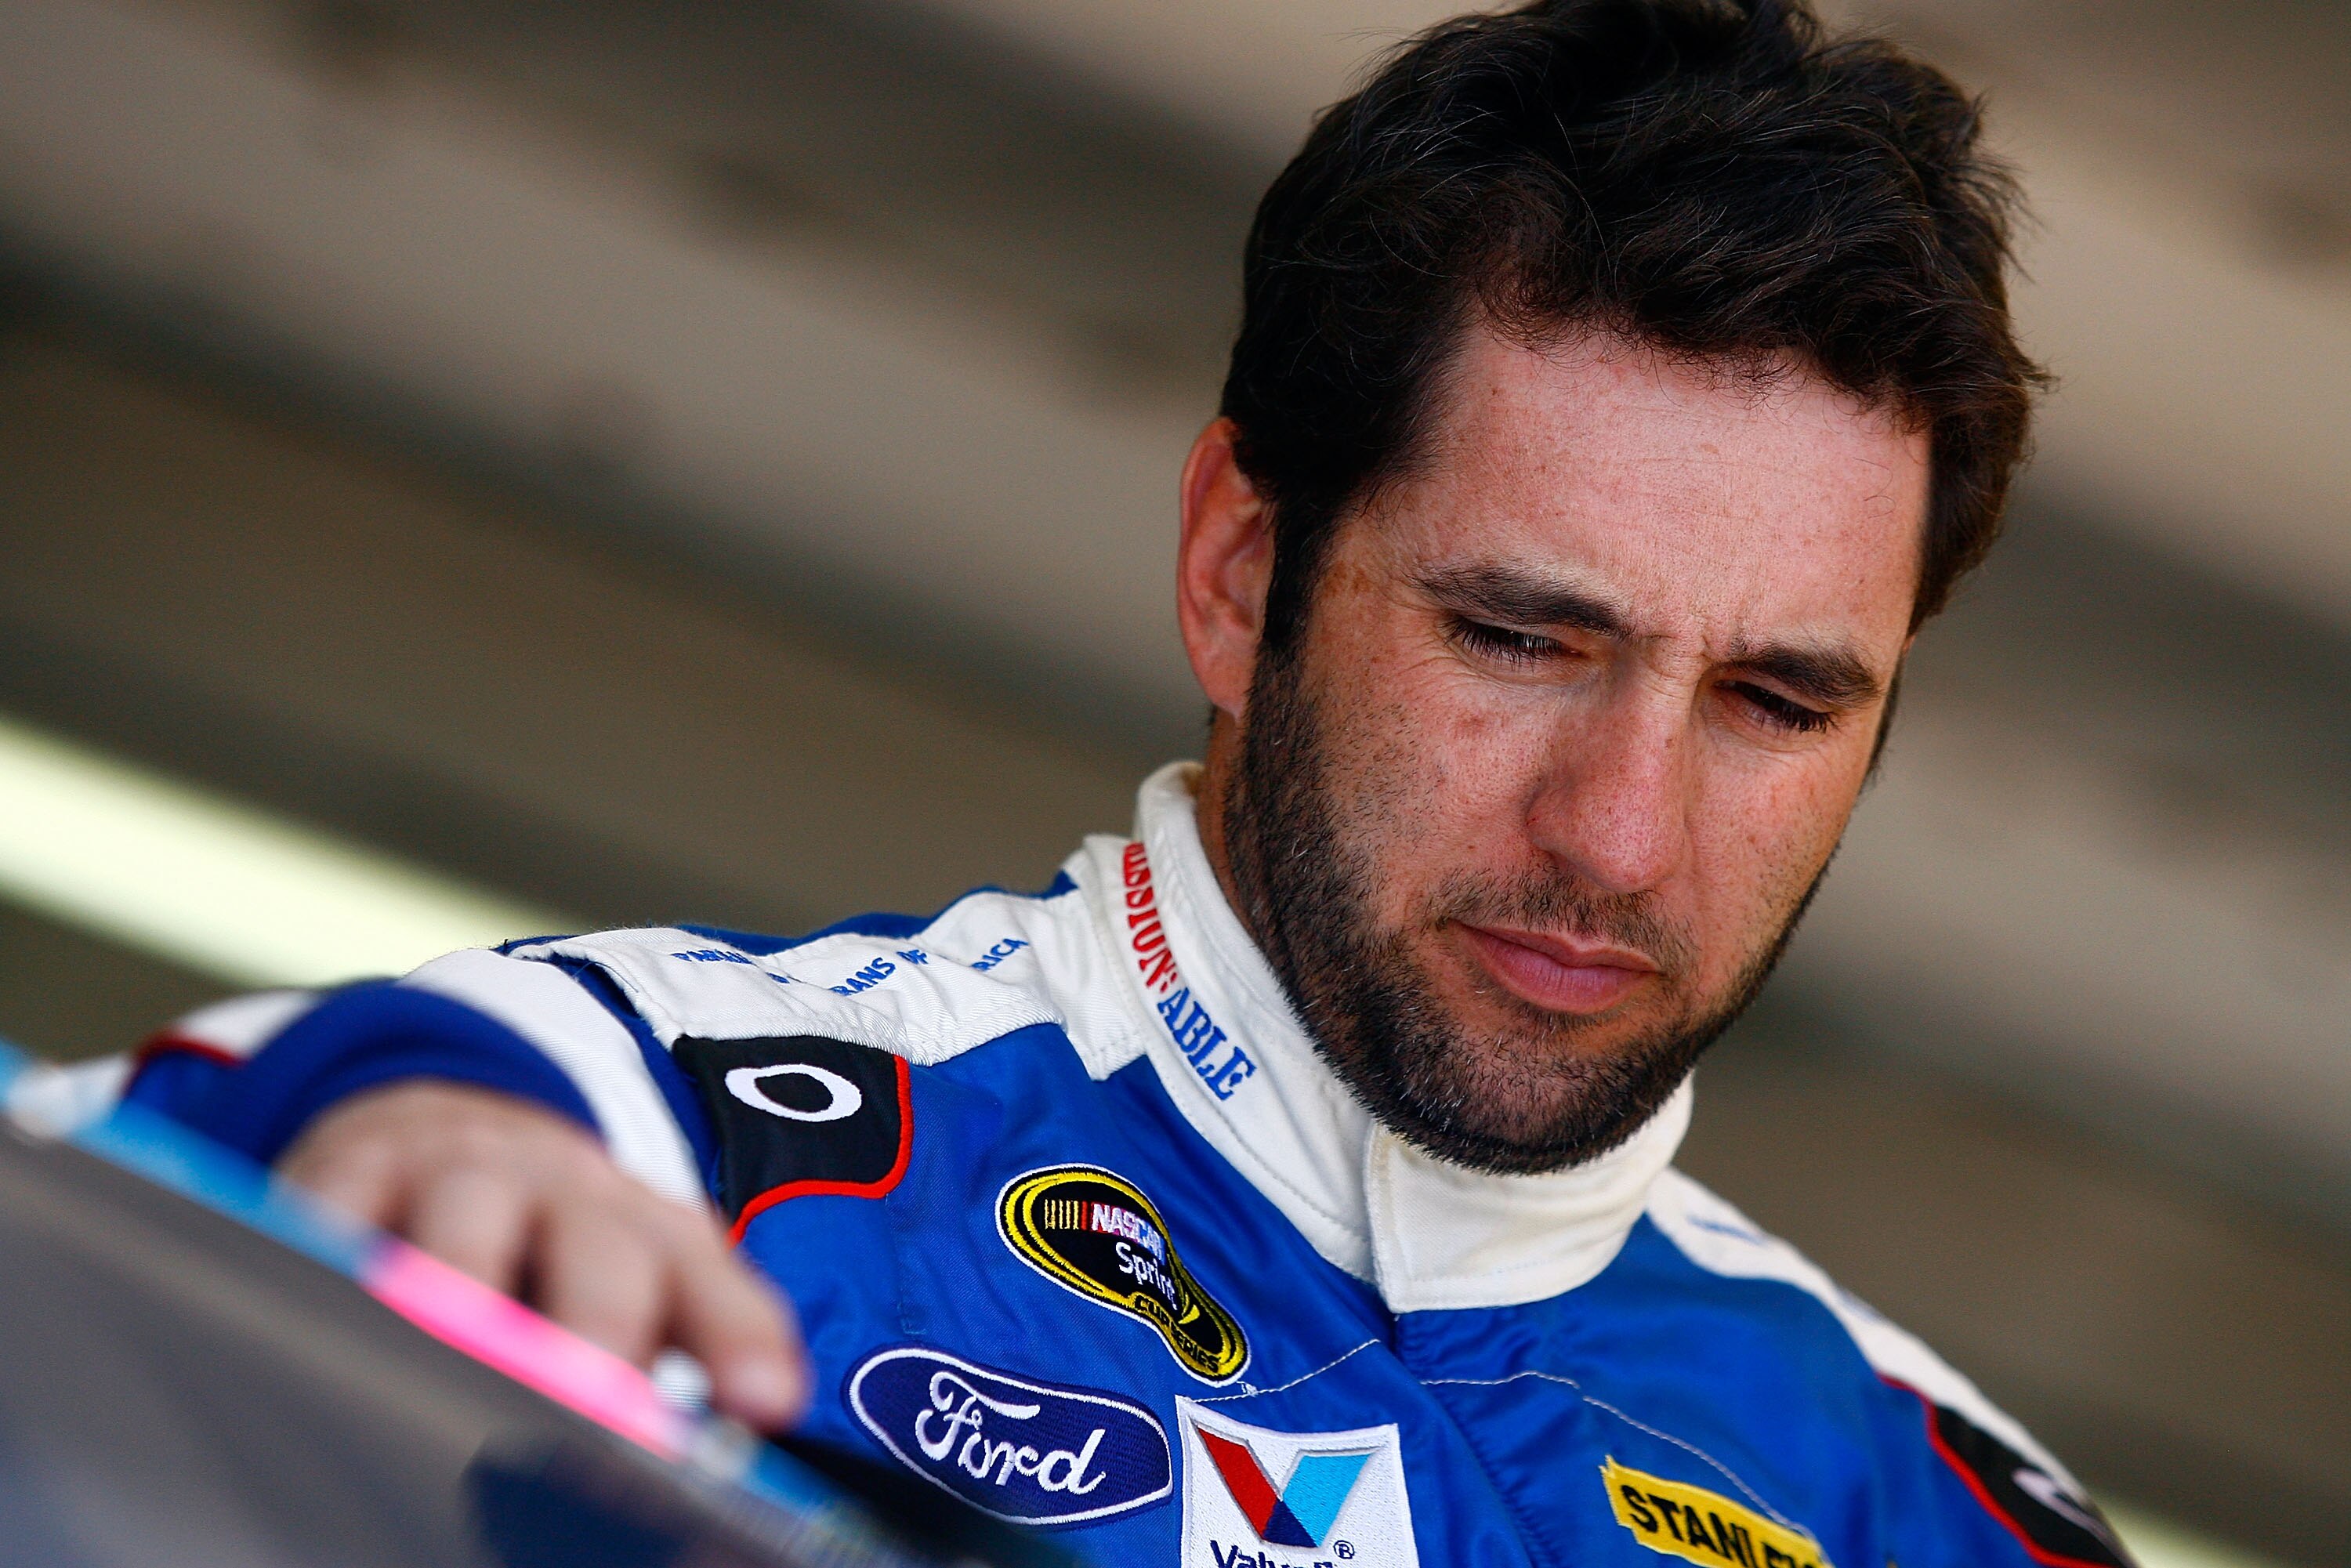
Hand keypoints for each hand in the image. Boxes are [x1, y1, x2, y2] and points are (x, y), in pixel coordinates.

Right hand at [278, 1080, 806, 1428]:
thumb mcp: (626, 1284)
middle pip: (601, 1251)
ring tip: (453, 1351)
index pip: (710, 1283)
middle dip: (600, 1323)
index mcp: (652, 1231)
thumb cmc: (551, 1244)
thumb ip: (658, 1363)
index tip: (762, 1400)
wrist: (450, 1121)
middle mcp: (569, 1192)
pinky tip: (330, 1294)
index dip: (739, 1336)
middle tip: (590, 1397)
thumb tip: (688, 1464)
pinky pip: (343, 1202)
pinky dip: (337, 1247)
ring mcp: (463, 1172)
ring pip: (472, 1218)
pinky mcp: (360, 1165)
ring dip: (467, 1283)